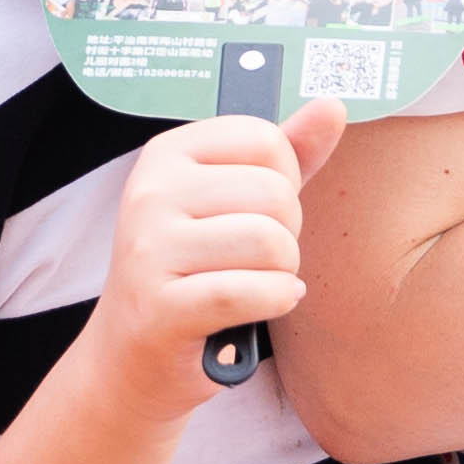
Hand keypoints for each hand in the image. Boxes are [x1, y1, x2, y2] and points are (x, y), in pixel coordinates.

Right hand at [84, 98, 347, 416]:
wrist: (132, 356)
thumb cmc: (195, 272)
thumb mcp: (234, 204)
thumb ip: (286, 156)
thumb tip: (332, 107)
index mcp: (167, 154)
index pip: (266, 140)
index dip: (284, 182)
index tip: (254, 212)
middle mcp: (149, 192)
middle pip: (275, 194)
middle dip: (286, 233)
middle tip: (254, 259)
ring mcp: (149, 249)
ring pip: (271, 243)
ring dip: (282, 273)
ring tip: (254, 283)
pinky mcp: (160, 305)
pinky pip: (252, 291)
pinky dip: (274, 302)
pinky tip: (262, 306)